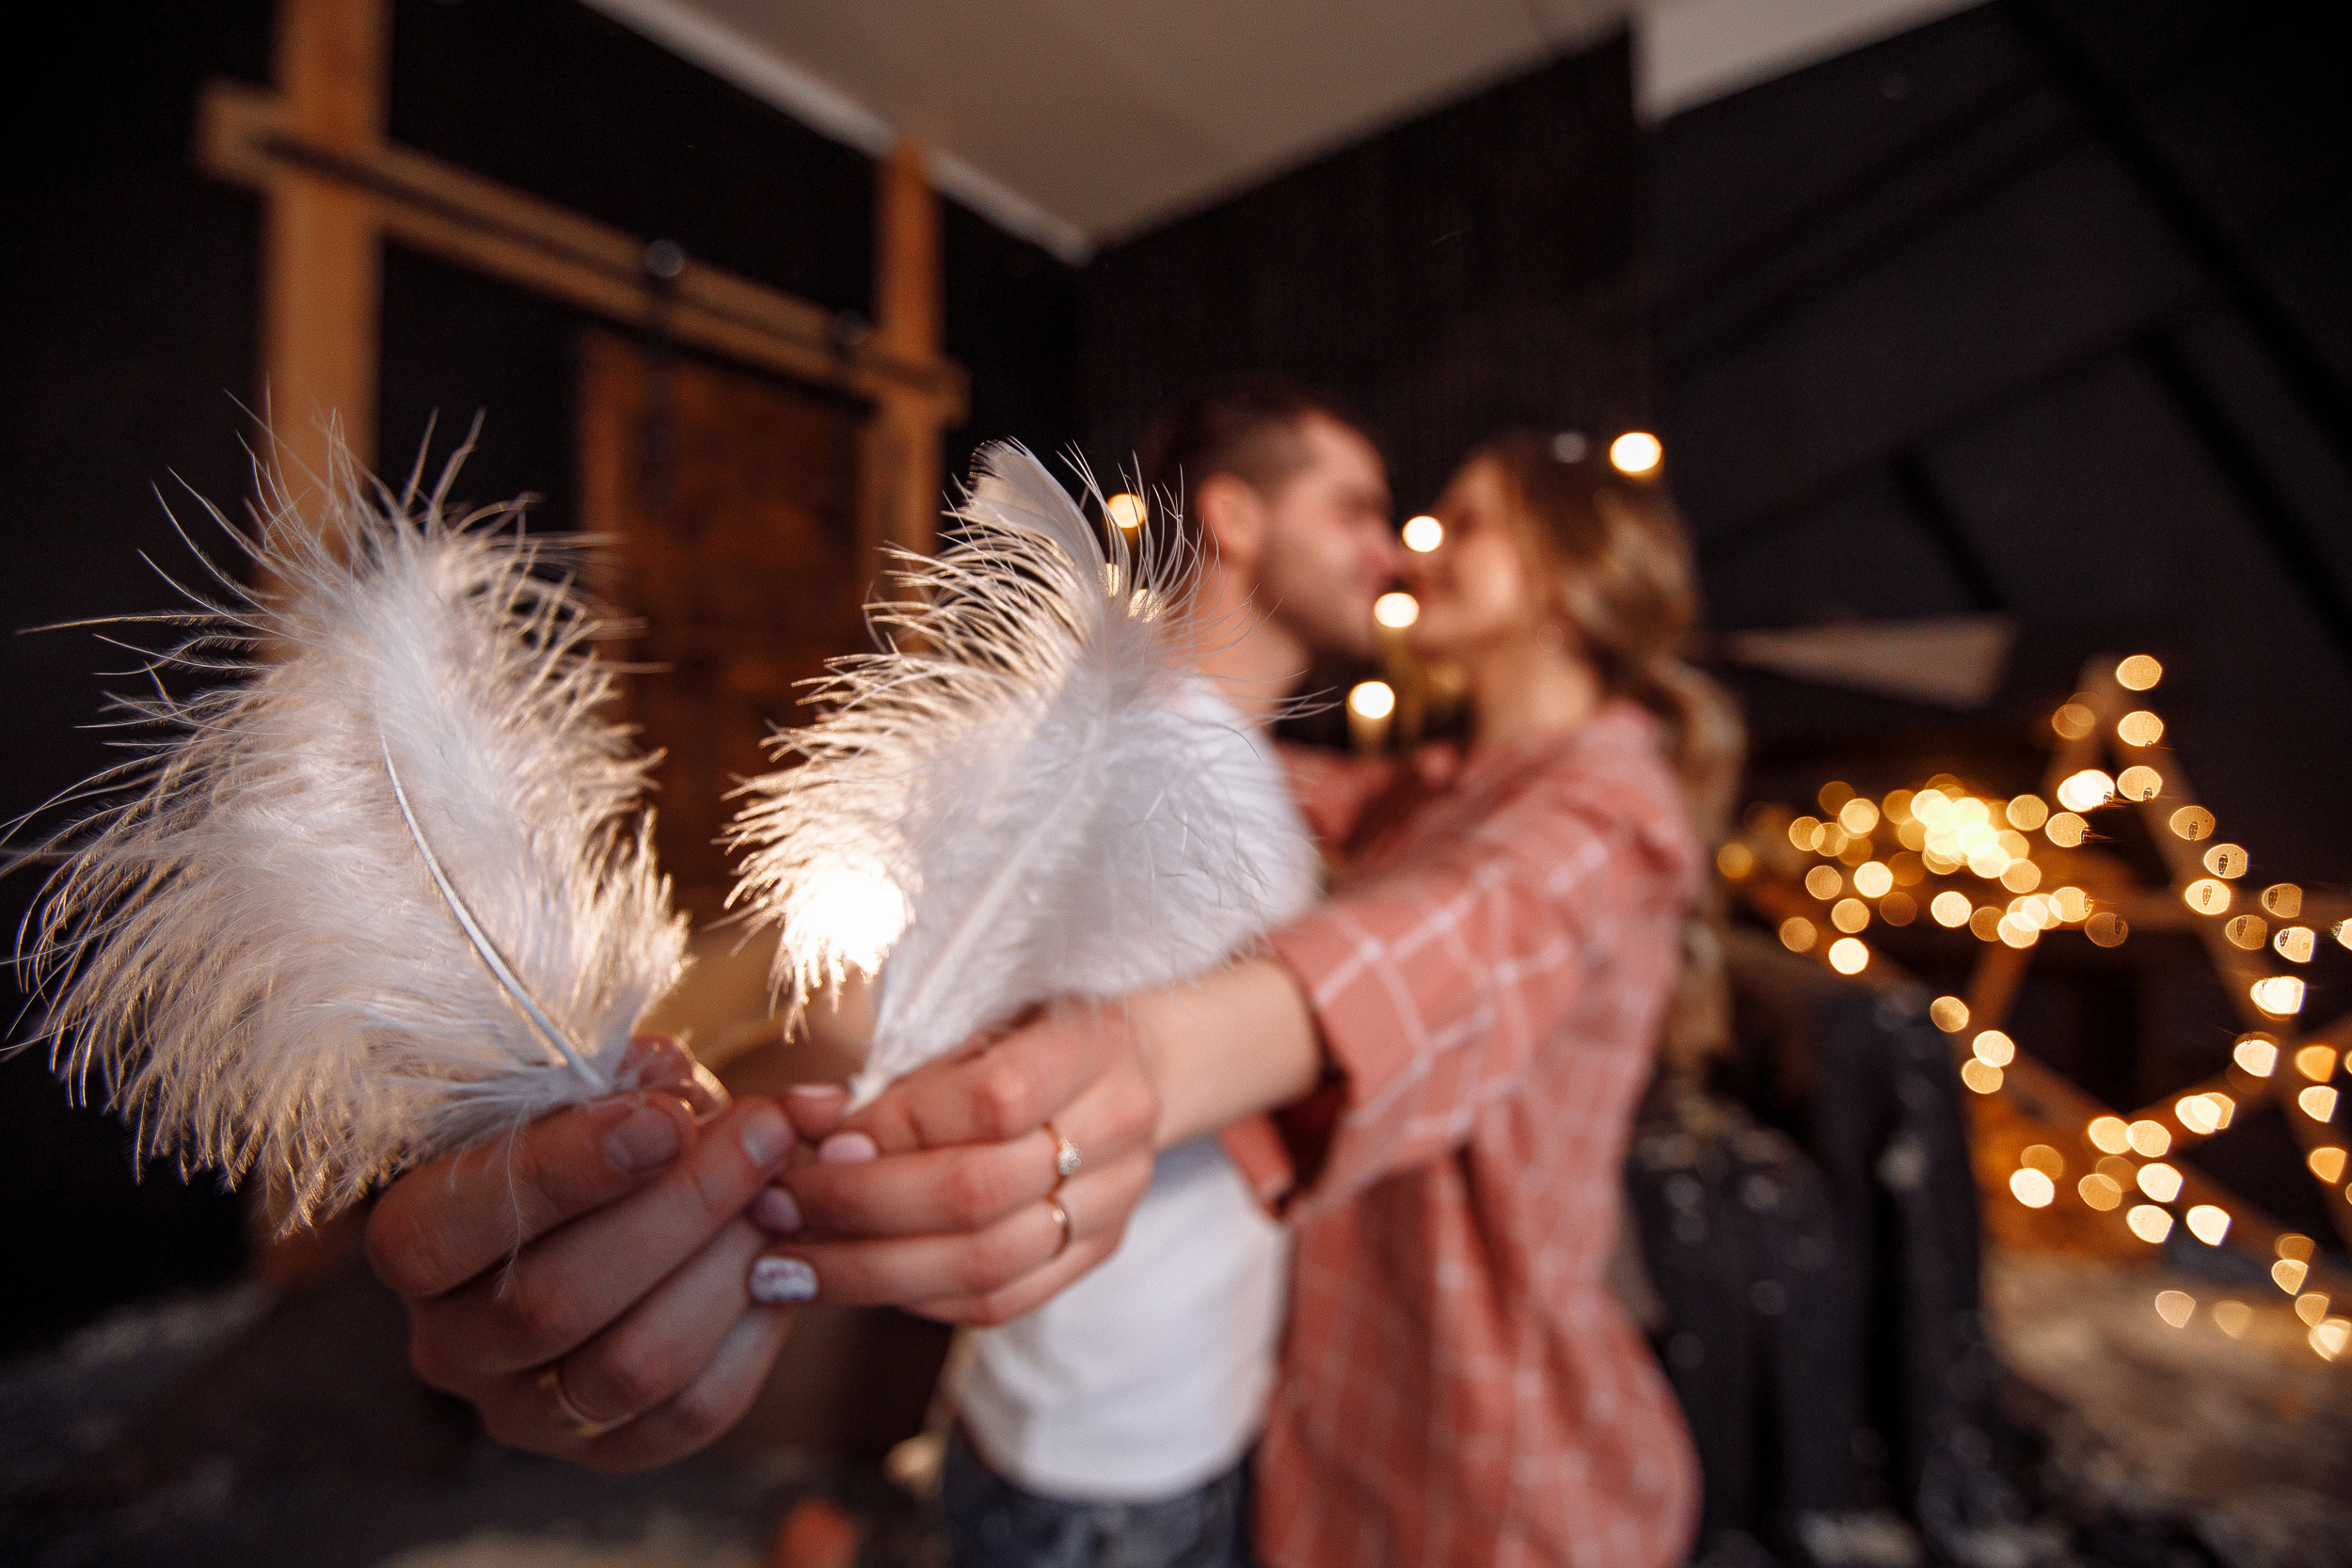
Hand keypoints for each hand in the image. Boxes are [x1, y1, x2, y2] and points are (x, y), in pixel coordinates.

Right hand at [364, 1035, 797, 1470]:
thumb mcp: (582, 1084)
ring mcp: (528, 1412)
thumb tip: (664, 1085)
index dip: (561, 1173)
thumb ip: (609, 1081)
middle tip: (761, 1135)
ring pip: (630, 1366)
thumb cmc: (593, 1129)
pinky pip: (692, 1411)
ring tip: (779, 1190)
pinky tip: (779, 1256)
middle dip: (678, 1209)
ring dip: (724, 1267)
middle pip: (551, 1304)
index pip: (445, 1231)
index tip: (667, 1117)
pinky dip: (751, 1329)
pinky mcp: (613, 1449)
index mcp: (413, 1243)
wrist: (627, 1208)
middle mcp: (453, 1345)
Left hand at [744, 1005, 1158, 1325]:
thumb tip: (800, 1116)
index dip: (892, 1129)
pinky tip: (856, 1282)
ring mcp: (1118, 1197)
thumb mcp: (972, 1014)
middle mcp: (1119, 1123)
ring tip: (788, 1266)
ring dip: (870, 1272)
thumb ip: (896, 1071)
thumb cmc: (1024, 1024)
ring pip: (987, 1265)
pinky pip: (1003, 1303)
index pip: (992, 1101)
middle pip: (980, 1195)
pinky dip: (918, 1299)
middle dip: (858, 1208)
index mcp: (1093, 1040)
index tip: (813, 1142)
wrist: (1124, 1059)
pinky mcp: (1100, 1250)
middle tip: (774, 1209)